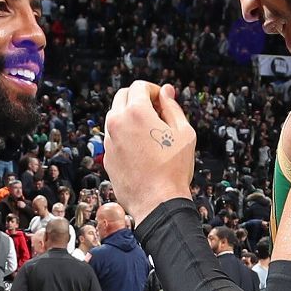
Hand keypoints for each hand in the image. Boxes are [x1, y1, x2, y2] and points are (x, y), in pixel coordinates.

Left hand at [104, 81, 195, 222]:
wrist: (157, 203)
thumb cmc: (174, 169)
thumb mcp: (184, 132)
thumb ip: (172, 107)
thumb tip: (166, 92)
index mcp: (136, 112)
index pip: (139, 86)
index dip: (154, 91)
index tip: (162, 101)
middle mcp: (117, 123)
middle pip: (122, 97)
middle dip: (138, 99)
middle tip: (155, 113)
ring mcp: (109, 142)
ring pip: (115, 117)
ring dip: (130, 117)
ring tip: (149, 133)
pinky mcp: (106, 158)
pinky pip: (113, 138)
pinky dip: (124, 136)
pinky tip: (141, 151)